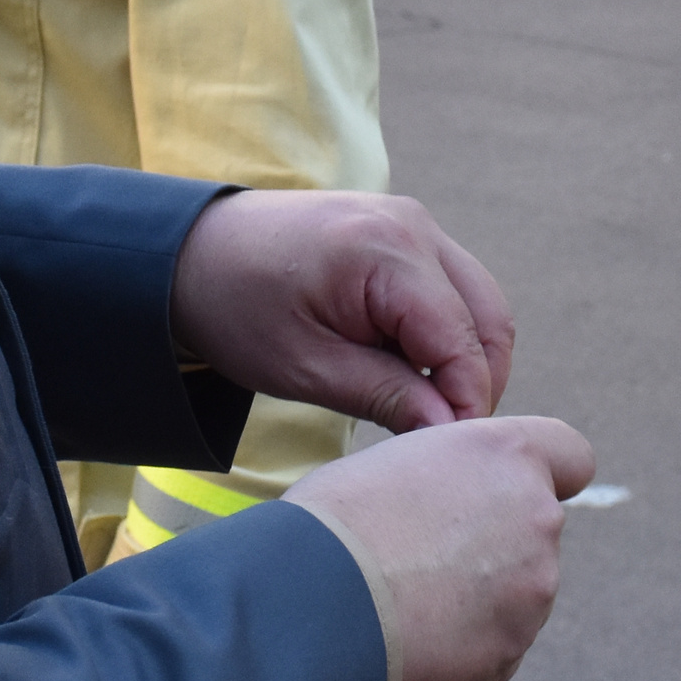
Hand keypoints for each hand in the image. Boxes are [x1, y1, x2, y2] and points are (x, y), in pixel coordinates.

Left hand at [169, 190, 513, 429]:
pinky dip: (449, 335)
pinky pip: (454, 289)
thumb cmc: (237, 307)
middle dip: (477, 383)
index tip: (452, 458)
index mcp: (387, 251)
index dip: (468, 403)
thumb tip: (451, 432)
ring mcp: (414, 222)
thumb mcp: (305, 367)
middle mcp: (414, 225)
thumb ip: (386, 396)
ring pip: (481, 304)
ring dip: (467, 360)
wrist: (191, 251)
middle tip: (442, 440)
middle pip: (489, 319)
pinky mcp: (407, 232)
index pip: (463, 340)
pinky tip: (412, 372)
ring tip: (425, 409)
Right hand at [293, 417, 593, 680]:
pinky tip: (411, 635)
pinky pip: (494, 646)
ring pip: (517, 593)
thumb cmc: (339, 519)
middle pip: (535, 531)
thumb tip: (460, 500)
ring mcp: (532, 591)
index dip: (544, 474)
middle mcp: (538, 517)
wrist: (316, 599)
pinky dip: (463, 646)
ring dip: (479, 598)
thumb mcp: (403, 459)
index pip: (572, 456)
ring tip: (407, 599)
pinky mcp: (510, 651)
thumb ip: (456, 475)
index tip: (507, 494)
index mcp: (510, 456)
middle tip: (424, 556)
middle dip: (495, 545)